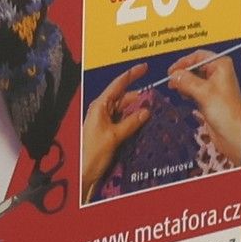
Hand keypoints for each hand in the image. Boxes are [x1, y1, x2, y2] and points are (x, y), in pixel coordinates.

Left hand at [80, 64, 153, 200]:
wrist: (83, 174)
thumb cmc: (93, 153)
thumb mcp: (114, 137)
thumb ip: (131, 122)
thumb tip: (146, 111)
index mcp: (100, 106)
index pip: (118, 85)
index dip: (132, 75)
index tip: (144, 67)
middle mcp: (102, 110)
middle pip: (124, 97)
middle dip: (139, 96)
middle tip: (156, 98)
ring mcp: (105, 120)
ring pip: (125, 109)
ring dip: (138, 109)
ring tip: (154, 110)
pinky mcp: (109, 130)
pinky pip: (124, 120)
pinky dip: (134, 119)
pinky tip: (145, 122)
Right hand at [168, 52, 240, 164]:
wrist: (234, 133)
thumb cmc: (227, 112)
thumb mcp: (203, 92)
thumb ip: (186, 81)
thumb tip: (173, 75)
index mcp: (221, 65)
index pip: (198, 56)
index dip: (183, 62)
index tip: (172, 71)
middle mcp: (218, 73)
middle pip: (194, 67)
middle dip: (182, 74)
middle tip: (171, 81)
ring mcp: (213, 86)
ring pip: (192, 79)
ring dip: (183, 83)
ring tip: (177, 89)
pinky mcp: (209, 98)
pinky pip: (193, 90)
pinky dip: (187, 92)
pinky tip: (184, 96)